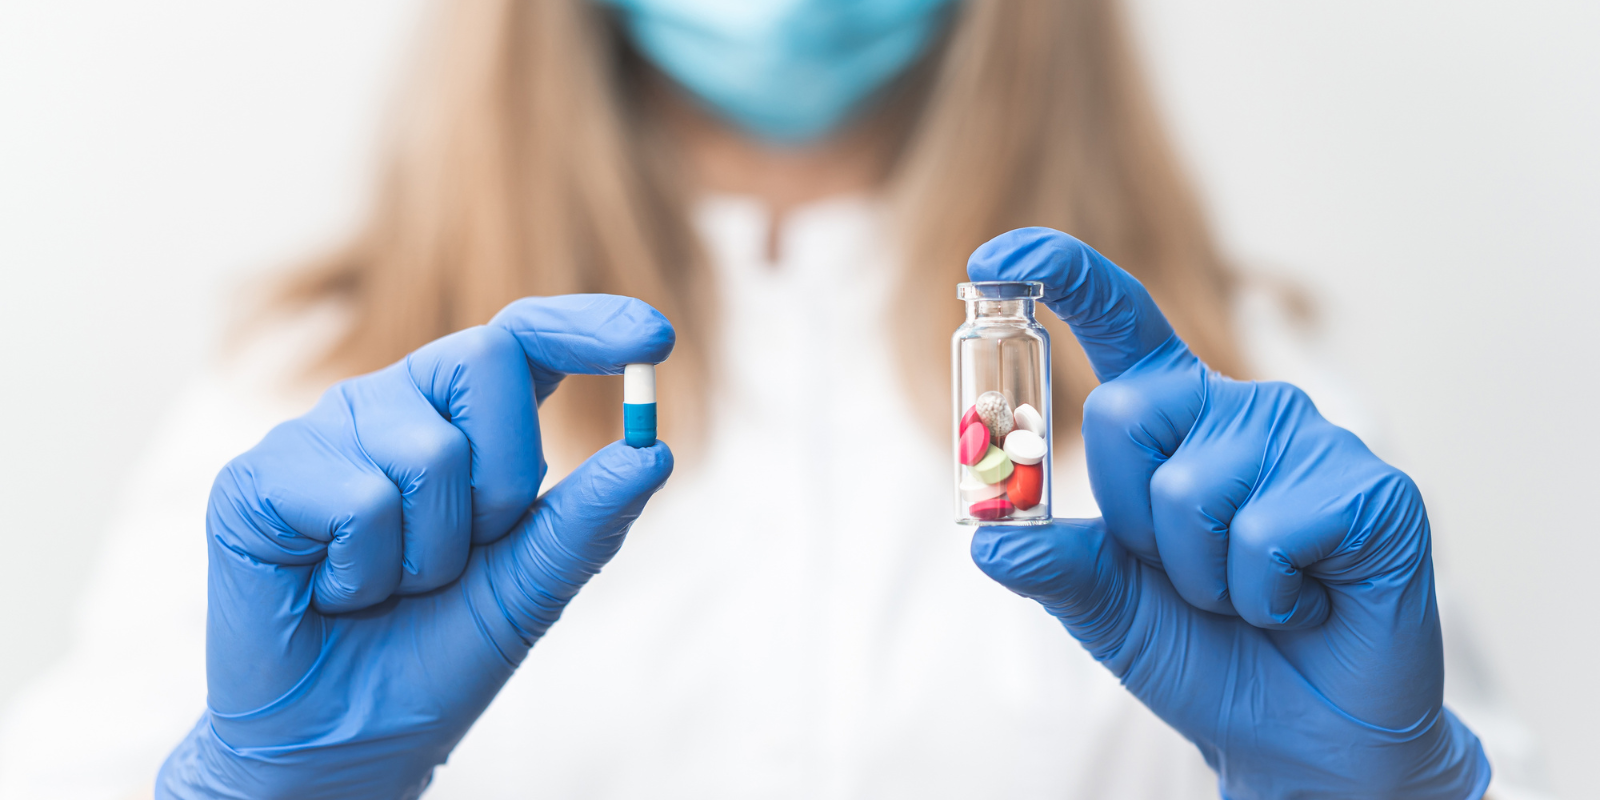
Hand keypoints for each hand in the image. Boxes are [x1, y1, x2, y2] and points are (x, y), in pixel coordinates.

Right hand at [156, 295, 674, 799]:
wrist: (340, 740)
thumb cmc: (431, 654)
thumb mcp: (529, 588)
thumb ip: (586, 520)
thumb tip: (653, 453)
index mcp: (461, 420)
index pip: (525, 339)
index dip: (587, 324)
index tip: (655, 338)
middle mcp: (392, 404)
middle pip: (489, 358)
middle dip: (505, 480)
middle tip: (461, 556)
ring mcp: (322, 430)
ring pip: (428, 451)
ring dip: (430, 555)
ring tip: (388, 589)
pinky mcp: (258, 473)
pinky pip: (358, 502)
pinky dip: (364, 574)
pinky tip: (332, 593)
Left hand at [967, 229, 1489, 798]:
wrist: (1306, 734)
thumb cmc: (1211, 655)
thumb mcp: (1111, 608)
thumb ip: (1057, 564)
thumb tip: (988, 539)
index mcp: (1176, 420)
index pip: (1120, 323)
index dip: (1060, 275)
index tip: (997, 257)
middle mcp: (1241, 410)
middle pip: (1123, 414)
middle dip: (1133, 521)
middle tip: (1192, 576)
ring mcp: (1308, 440)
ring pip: (1190, 490)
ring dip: (1203, 576)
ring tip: (1255, 596)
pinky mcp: (1370, 487)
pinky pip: (1266, 535)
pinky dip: (1265, 597)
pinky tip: (1305, 603)